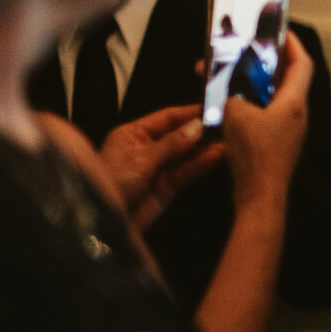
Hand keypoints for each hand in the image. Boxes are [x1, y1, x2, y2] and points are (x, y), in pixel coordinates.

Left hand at [97, 105, 221, 226]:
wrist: (103, 223)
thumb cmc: (110, 183)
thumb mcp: (141, 158)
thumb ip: (172, 144)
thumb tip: (197, 126)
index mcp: (134, 134)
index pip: (167, 117)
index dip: (190, 113)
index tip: (214, 108)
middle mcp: (147, 149)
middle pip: (180, 135)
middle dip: (202, 131)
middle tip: (227, 125)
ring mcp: (158, 168)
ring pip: (186, 154)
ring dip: (205, 148)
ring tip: (228, 141)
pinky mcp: (167, 187)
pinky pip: (187, 172)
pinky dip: (201, 164)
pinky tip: (216, 156)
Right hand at [222, 35, 311, 213]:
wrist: (259, 194)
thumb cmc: (255, 155)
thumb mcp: (235, 114)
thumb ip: (232, 94)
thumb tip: (228, 90)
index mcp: (294, 102)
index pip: (302, 64)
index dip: (292, 45)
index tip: (281, 31)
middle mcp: (296, 114)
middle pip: (285, 79)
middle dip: (264, 64)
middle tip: (246, 53)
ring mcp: (287, 130)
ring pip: (271, 98)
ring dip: (250, 86)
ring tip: (227, 79)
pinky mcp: (275, 143)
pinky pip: (263, 115)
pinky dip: (247, 106)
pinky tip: (226, 106)